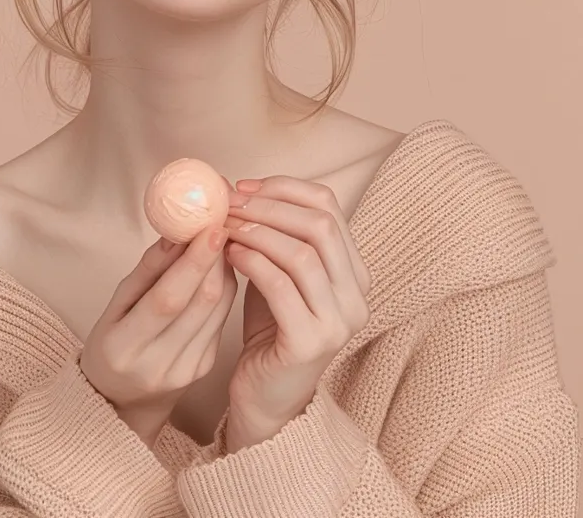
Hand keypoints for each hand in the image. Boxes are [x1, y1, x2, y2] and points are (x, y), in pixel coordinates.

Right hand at [79, 224, 237, 448]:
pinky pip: (221, 320)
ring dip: (223, 269)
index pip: (167, 299)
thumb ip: (146, 271)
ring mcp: (187, 370)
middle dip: (215, 258)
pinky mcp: (205, 368)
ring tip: (219, 240)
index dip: (193, 262)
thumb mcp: (114, 307)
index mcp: (124, 347)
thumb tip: (176, 233)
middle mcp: (158, 364)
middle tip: (219, 222)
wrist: (122, 403)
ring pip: (218, 309)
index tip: (211, 226)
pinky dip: (223, 289)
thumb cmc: (111, 345)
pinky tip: (217, 269)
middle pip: (200, 303)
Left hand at [221, 176, 371, 449]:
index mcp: (354, 271)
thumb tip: (237, 186)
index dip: (284, 188)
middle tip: (230, 204)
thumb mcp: (278, 271)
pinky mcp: (310, 343)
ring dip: (257, 231)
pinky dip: (252, 261)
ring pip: (302, 253)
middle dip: (269, 206)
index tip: (244, 187)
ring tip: (226, 228)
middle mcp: (356, 295)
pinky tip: (229, 254)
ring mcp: (338, 322)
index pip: (329, 206)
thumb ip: (273, 233)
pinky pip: (280, 286)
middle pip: (320, 225)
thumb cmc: (271, 327)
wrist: (266, 396)